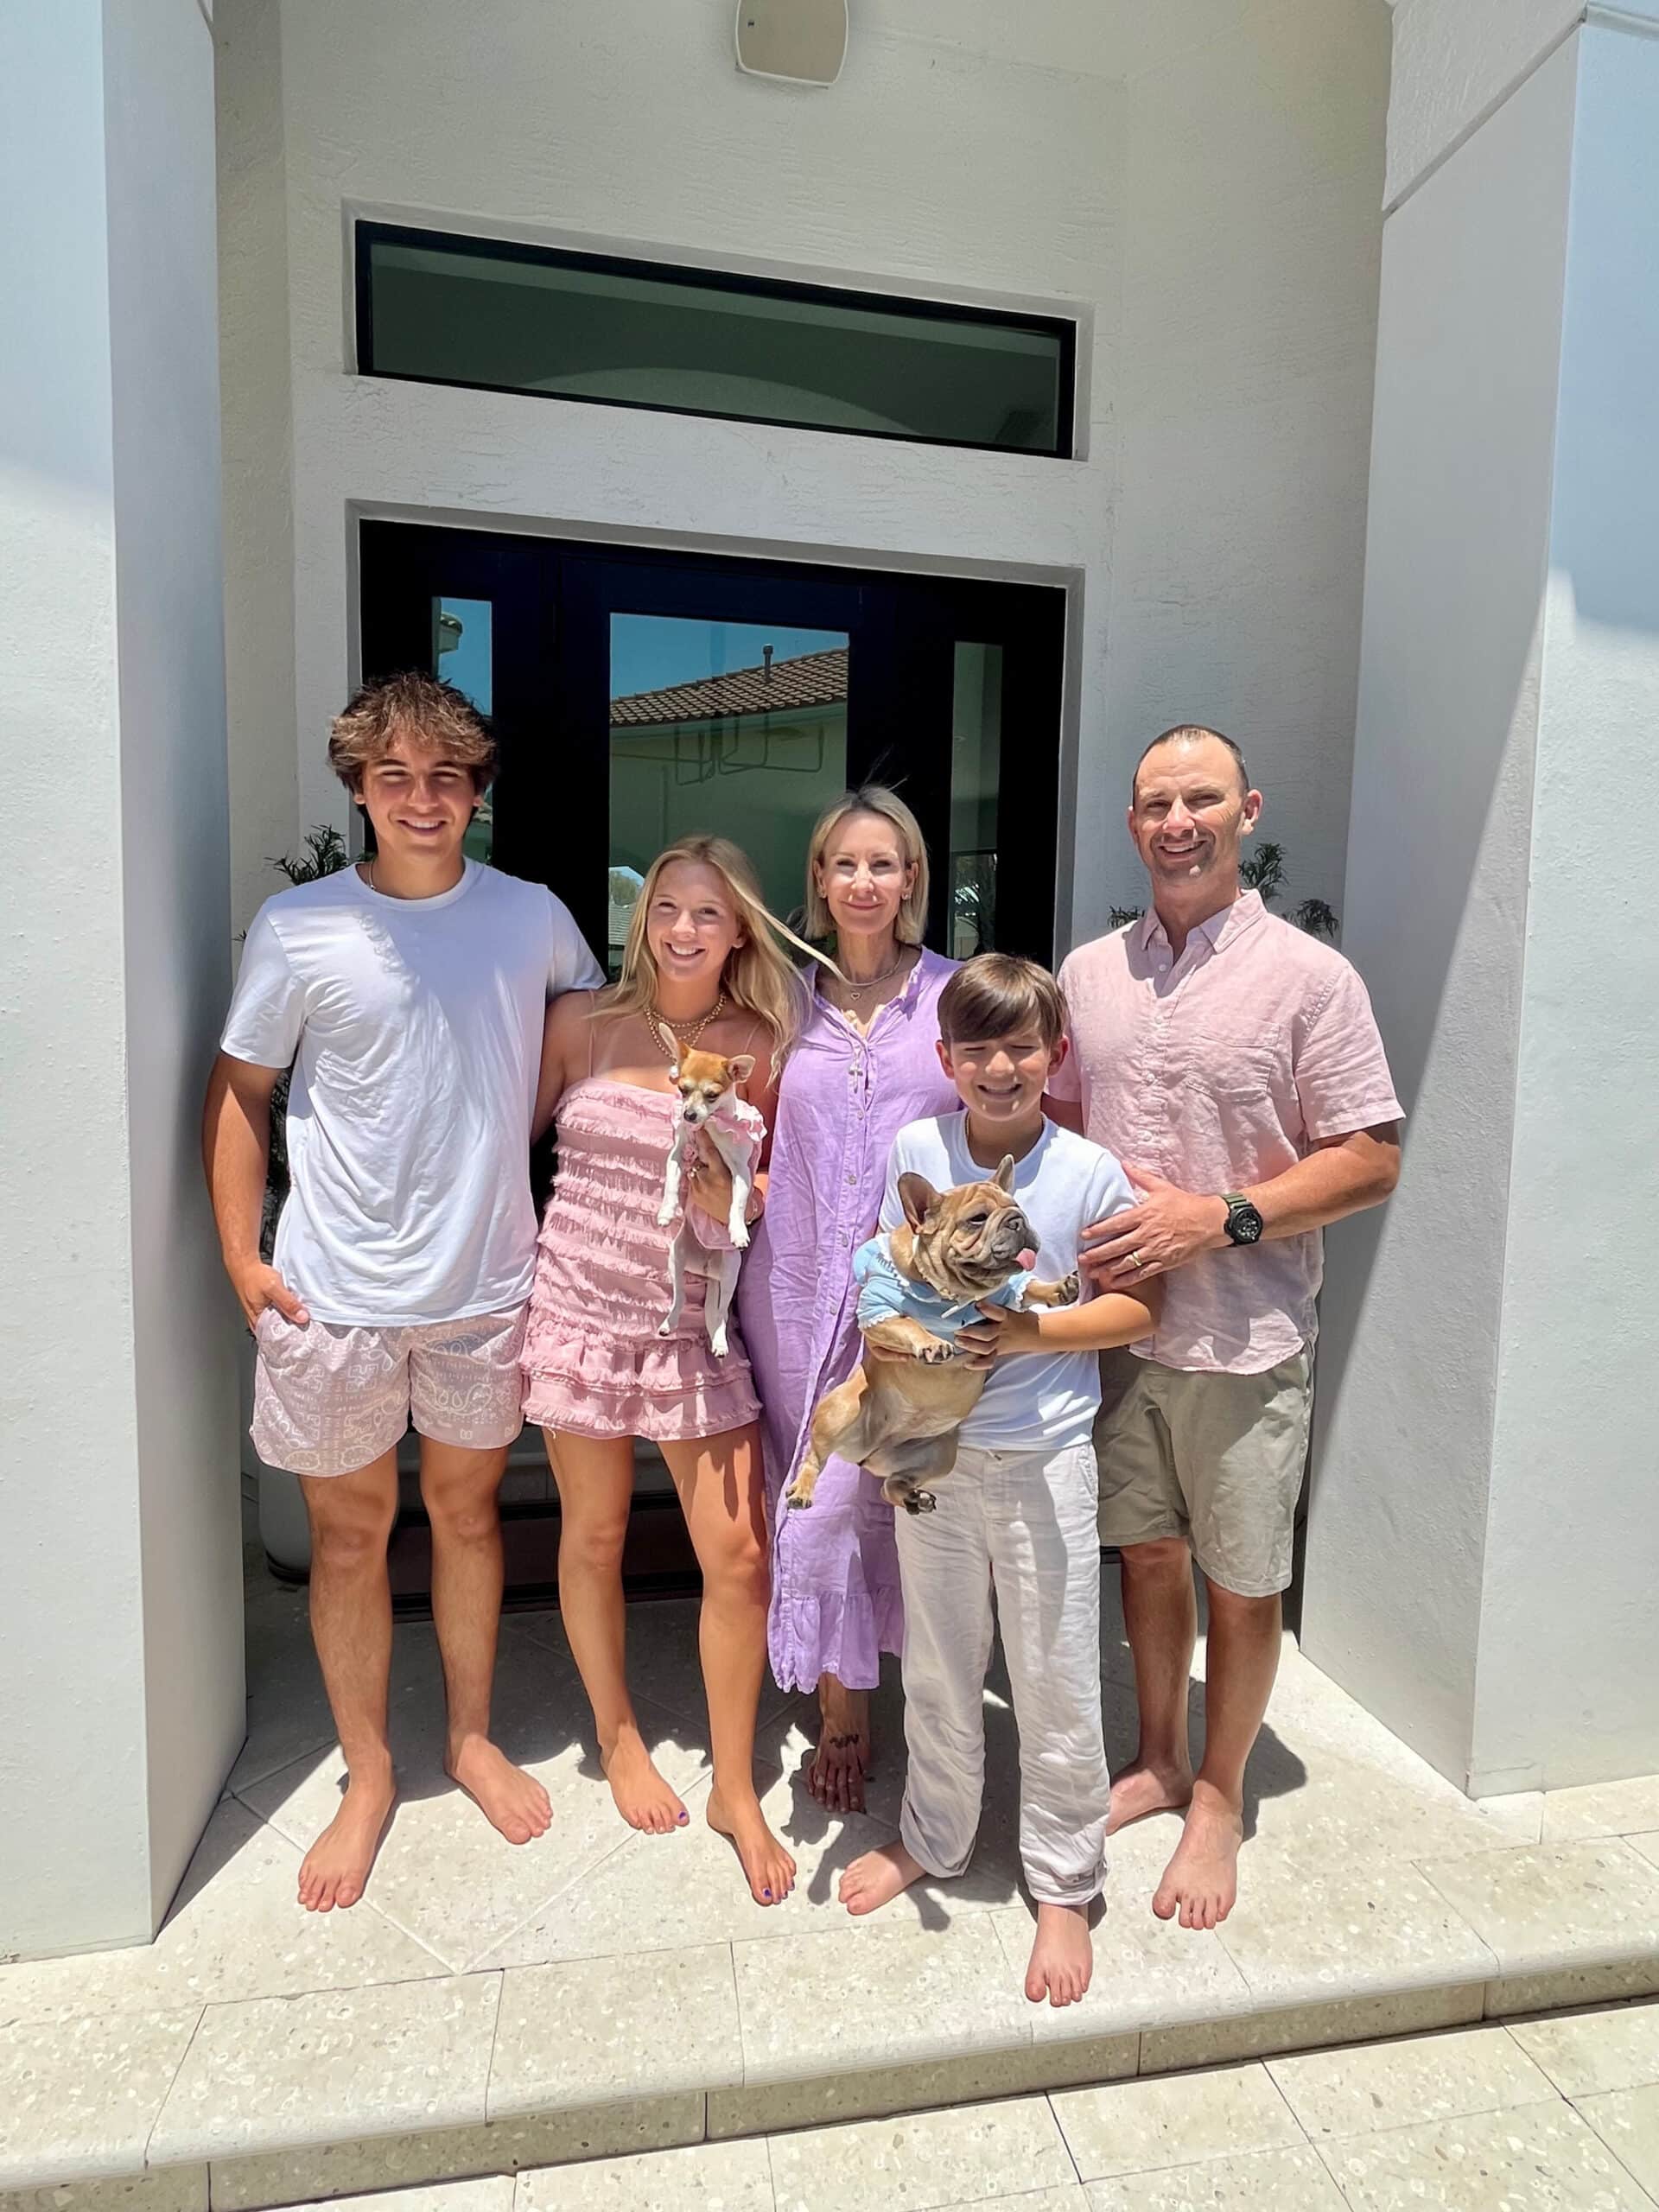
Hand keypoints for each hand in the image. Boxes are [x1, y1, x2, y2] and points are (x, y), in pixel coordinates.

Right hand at [230, 1258, 308, 1331]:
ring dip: (290, 1321)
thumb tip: (301, 1317)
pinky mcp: (264, 1307)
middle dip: (292, 1330)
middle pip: (278, 1332)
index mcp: (258, 1321)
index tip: (304, 1336)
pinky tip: (294, 1309)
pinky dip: (286, 1313)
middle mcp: (258, 1321)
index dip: (291, 1338)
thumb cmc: (254, 1276)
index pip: (276, 1338)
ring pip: (279, 1323)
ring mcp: (261, 1314)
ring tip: (302, 1320)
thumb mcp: (274, 1288)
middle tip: (307, 1328)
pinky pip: (278, 1314)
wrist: (245, 1265)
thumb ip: (288, 1303)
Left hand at [685, 1141, 761, 1225]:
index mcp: (720, 1175)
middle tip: (709, 1162)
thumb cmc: (737, 1192)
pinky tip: (706, 1186)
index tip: (699, 1129)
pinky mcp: (694, 1197)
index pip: (710, 1152)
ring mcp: (698, 1190)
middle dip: (702, 1159)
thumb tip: (719, 1145)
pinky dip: (697, 1180)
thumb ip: (726, 1161)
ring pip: (693, 1170)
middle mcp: (707, 1181)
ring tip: (709, 1177)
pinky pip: (692, 1181)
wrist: (732, 1215)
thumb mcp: (736, 1175)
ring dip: (699, 1170)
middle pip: (699, 1161)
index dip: (704, 1139)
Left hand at [961, 1304, 1040, 1358]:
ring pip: (986, 1348)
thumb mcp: (1010, 1306)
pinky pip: (989, 1361)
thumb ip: (994, 1303)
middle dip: (972, 1333)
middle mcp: (1002, 1331)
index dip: (988, 1309)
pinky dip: (978, 1364)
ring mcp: (1000, 1343)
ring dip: (971, 1346)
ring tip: (958, 1341)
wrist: (1034, 1332)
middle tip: (958, 1330)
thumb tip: (976, 1292)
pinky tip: (967, 1363)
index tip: (977, 1304)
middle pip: (988, 1334)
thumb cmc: (1017, 1315)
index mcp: (1006, 1317)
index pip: (998, 1313)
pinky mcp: (998, 1352)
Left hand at [1080, 1166, 1227, 1291]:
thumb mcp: (1161, 1187)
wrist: (1209, 1221)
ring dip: (1108, 1268)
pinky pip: (1142, 1273)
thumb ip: (1140, 1176)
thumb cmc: (1184, 1203)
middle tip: (1082, 1259)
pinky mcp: (1164, 1262)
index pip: (1116, 1223)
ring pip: (1127, 1262)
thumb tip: (1123, 1163)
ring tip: (1092, 1273)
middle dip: (1097, 1253)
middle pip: (1117, 1246)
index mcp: (1144, 1214)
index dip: (1098, 1230)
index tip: (1084, 1235)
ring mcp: (1156, 1250)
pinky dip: (1127, 1279)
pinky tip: (1114, 1282)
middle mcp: (1147, 1233)